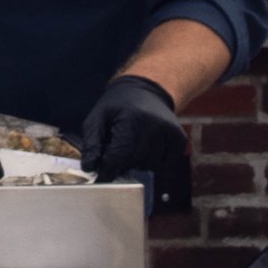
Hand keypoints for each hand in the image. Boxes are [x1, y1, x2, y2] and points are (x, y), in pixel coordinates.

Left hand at [81, 75, 191, 213]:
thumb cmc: (118, 106)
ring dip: (138, 162)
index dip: (108, 170)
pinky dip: (154, 162)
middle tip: (116, 151)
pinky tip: (147, 146)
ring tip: (133, 143)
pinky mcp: (179, 138)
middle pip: (133, 162)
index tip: (101, 178)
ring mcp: (169, 131)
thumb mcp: (97, 118)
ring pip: (149, 165)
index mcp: (130, 118)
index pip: (119, 155)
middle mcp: (153, 125)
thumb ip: (91, 143)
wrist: (147, 90)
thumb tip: (89, 168)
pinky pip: (164, 164)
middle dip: (121, 163)